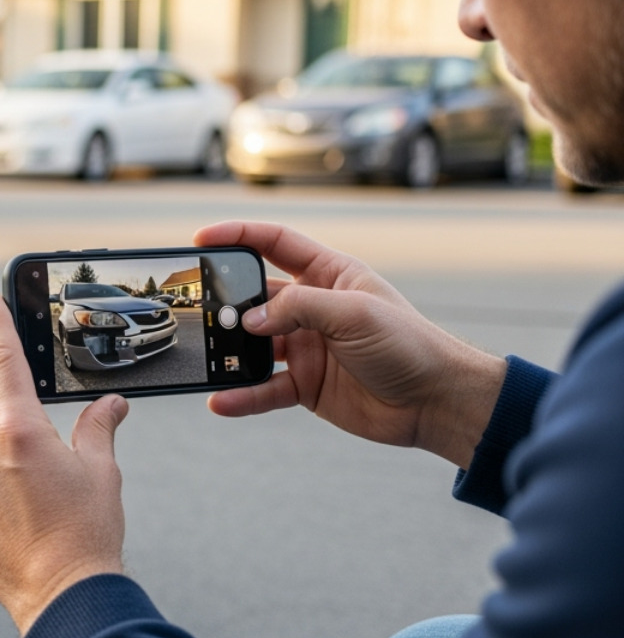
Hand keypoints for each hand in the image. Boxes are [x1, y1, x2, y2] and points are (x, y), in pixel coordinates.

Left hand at [0, 292, 129, 635]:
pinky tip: (26, 508)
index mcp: (18, 430)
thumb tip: (110, 407)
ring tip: (42, 482)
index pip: (2, 360)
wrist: (62, 599)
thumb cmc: (86, 535)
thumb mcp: (101, 472)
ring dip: (4, 446)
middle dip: (11, 400)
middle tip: (44, 422)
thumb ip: (98, 428)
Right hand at [194, 222, 506, 468]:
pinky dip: (243, 395)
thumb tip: (248, 320)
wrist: (437, 401)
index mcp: (331, 276)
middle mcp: (315, 309)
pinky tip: (222, 400)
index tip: (203, 239)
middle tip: (201, 309)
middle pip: (257, 297)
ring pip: (255, 346)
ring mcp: (308, 348)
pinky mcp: (306, 386)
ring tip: (208, 358)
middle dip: (227, 303)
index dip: (239, 236)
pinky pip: (265, 389)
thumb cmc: (411, 345)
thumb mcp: (355, 313)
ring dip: (230, 352)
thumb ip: (299, 309)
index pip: (276, 244)